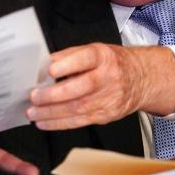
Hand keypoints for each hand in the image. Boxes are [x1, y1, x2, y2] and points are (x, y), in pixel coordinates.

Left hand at [25, 42, 174, 129]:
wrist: (141, 79)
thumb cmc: (111, 63)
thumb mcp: (93, 50)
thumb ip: (67, 56)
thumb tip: (40, 64)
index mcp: (103, 56)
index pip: (86, 58)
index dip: (68, 65)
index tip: (50, 71)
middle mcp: (109, 77)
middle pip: (81, 88)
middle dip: (54, 95)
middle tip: (34, 97)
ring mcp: (110, 99)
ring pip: (78, 108)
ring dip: (52, 113)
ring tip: (33, 113)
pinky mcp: (107, 115)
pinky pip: (81, 121)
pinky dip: (59, 123)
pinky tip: (45, 122)